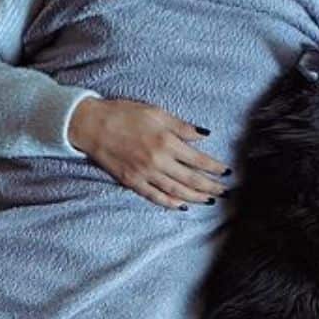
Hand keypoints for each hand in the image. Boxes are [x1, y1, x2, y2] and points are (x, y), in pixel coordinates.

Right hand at [67, 98, 229, 209]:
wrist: (92, 125)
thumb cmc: (124, 114)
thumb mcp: (156, 112)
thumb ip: (181, 126)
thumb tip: (204, 135)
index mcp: (167, 142)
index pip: (199, 160)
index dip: (215, 168)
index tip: (226, 171)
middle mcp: (158, 161)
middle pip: (192, 180)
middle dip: (211, 187)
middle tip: (225, 191)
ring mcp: (145, 174)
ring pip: (177, 192)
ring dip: (196, 198)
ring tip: (210, 200)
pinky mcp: (132, 182)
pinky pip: (156, 197)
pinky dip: (171, 203)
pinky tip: (182, 205)